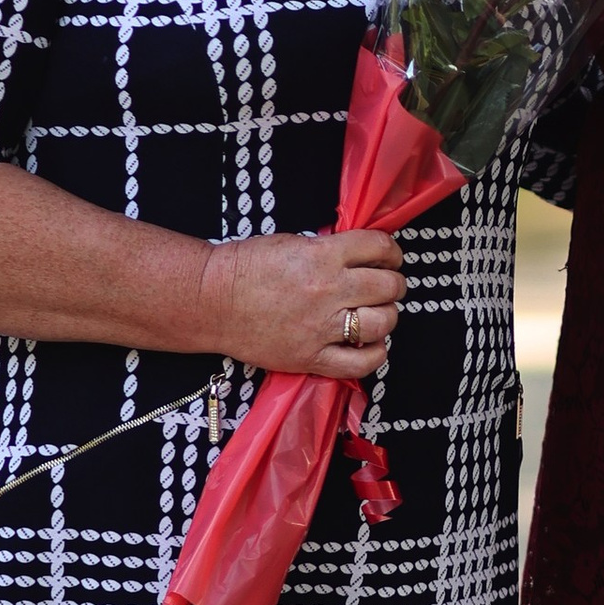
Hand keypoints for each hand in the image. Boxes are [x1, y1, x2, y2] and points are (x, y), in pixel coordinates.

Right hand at [198, 228, 404, 381]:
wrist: (210, 301)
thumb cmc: (245, 267)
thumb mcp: (293, 241)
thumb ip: (330, 249)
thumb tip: (362, 254)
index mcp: (322, 255)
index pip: (380, 247)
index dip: (390, 251)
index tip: (388, 257)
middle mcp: (328, 290)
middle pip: (388, 286)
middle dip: (393, 283)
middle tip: (384, 285)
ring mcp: (321, 327)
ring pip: (383, 322)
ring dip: (387, 316)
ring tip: (376, 312)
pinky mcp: (311, 357)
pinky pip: (362, 362)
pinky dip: (376, 353)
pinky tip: (370, 343)